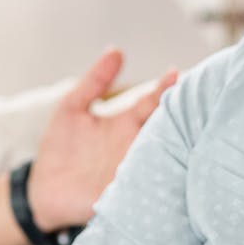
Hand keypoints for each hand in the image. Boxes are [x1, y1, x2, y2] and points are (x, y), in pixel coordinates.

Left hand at [26, 49, 177, 230]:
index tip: (177, 73)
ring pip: (165, 156)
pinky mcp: (128, 193)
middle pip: (167, 129)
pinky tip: (172, 169)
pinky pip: (149, 185)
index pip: (152, 102)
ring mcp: (135, 170)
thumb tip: (116, 50)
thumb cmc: (60, 149)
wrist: (43, 192)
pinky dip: (160, 178)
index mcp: (126, 124)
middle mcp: (136, 146)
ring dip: (178, 147)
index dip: (165, 88)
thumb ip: (94, 81)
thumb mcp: (71, 108)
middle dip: (184, 117)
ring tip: (195, 132)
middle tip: (200, 102)